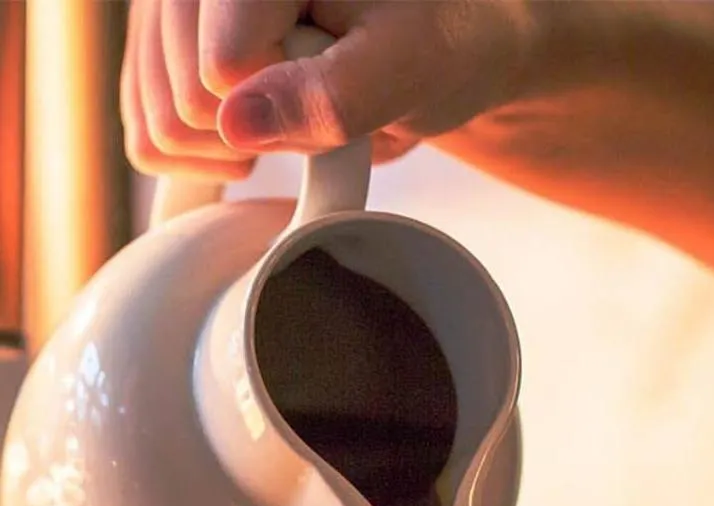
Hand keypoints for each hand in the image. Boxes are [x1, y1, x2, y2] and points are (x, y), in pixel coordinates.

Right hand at [120, 0, 534, 178]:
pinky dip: (204, 155)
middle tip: (327, 100)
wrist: (437, 32)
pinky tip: (257, 128)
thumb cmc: (437, 39)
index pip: (220, 70)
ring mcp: (166, 10)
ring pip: (155, 123)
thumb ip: (333, 97)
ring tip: (297, 110)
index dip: (288, 108)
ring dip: (235, 144)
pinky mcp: (160, 46)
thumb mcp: (409, 65)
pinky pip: (147, 135)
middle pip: (180, 102)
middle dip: (263, 127)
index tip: (345, 84)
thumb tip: (233, 124)